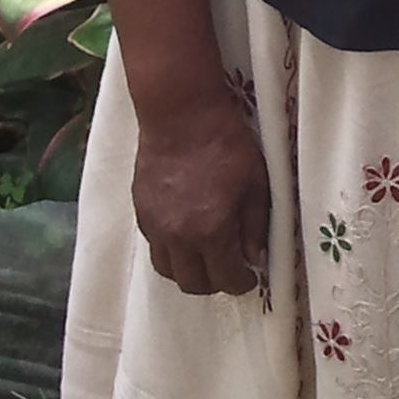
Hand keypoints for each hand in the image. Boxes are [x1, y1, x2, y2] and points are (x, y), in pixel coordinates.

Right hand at [132, 96, 270, 297]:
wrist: (180, 114)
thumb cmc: (225, 142)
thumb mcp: (257, 181)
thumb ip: (257, 225)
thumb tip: (256, 255)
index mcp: (212, 231)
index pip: (226, 278)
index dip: (242, 282)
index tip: (250, 276)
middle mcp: (179, 237)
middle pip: (193, 284)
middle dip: (215, 283)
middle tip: (229, 270)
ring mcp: (155, 226)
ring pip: (168, 271)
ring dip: (189, 271)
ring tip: (205, 257)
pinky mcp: (141, 212)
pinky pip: (155, 247)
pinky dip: (171, 251)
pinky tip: (185, 235)